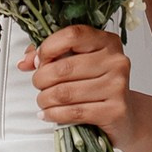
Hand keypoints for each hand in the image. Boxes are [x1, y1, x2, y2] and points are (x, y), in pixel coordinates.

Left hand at [18, 25, 133, 133]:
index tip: (39, 59)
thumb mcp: (78, 62)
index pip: (73, 35)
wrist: (125, 116)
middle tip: (38, 84)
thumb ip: (51, 55)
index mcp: (107, 42)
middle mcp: (116, 61)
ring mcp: (117, 86)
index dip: (48, 47)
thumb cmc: (98, 85)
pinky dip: (54, 114)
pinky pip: (74, 112)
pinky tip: (49, 113)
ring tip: (43, 100)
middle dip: (41, 78)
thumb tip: (27, 61)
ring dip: (45, 98)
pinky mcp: (115, 110)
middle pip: (64, 67)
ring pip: (65, 92)